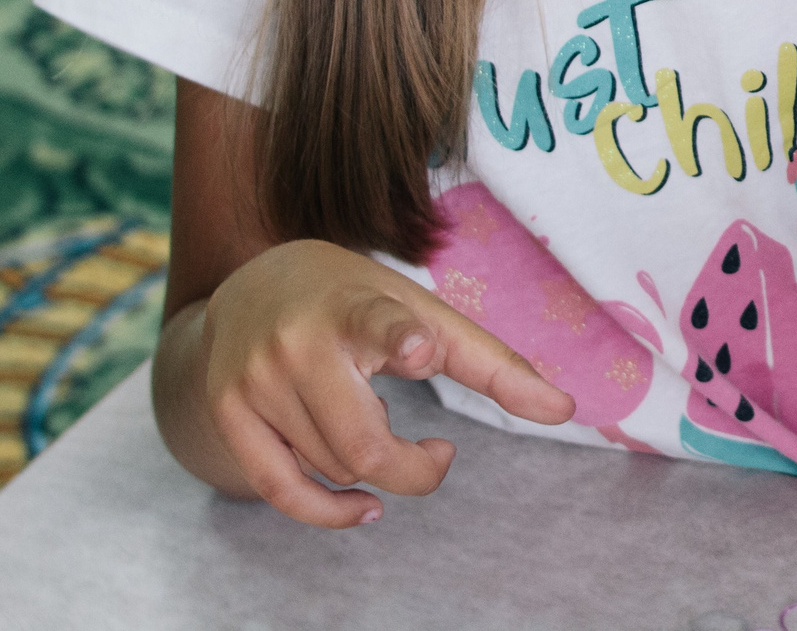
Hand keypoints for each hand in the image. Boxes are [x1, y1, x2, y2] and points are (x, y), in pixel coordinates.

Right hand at [196, 239, 574, 527]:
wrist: (252, 284)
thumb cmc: (357, 299)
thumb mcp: (424, 311)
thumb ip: (493, 363)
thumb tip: (567, 411)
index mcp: (354, 306)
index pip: (377, 323)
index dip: (400, 338)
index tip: (419, 348)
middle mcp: (296, 344)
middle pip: (363, 445)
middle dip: (415, 468)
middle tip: (441, 451)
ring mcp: (253, 383)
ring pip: (332, 468)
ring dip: (373, 464)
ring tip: (378, 423)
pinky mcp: (229, 416)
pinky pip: (281, 492)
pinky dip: (329, 512)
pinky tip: (367, 508)